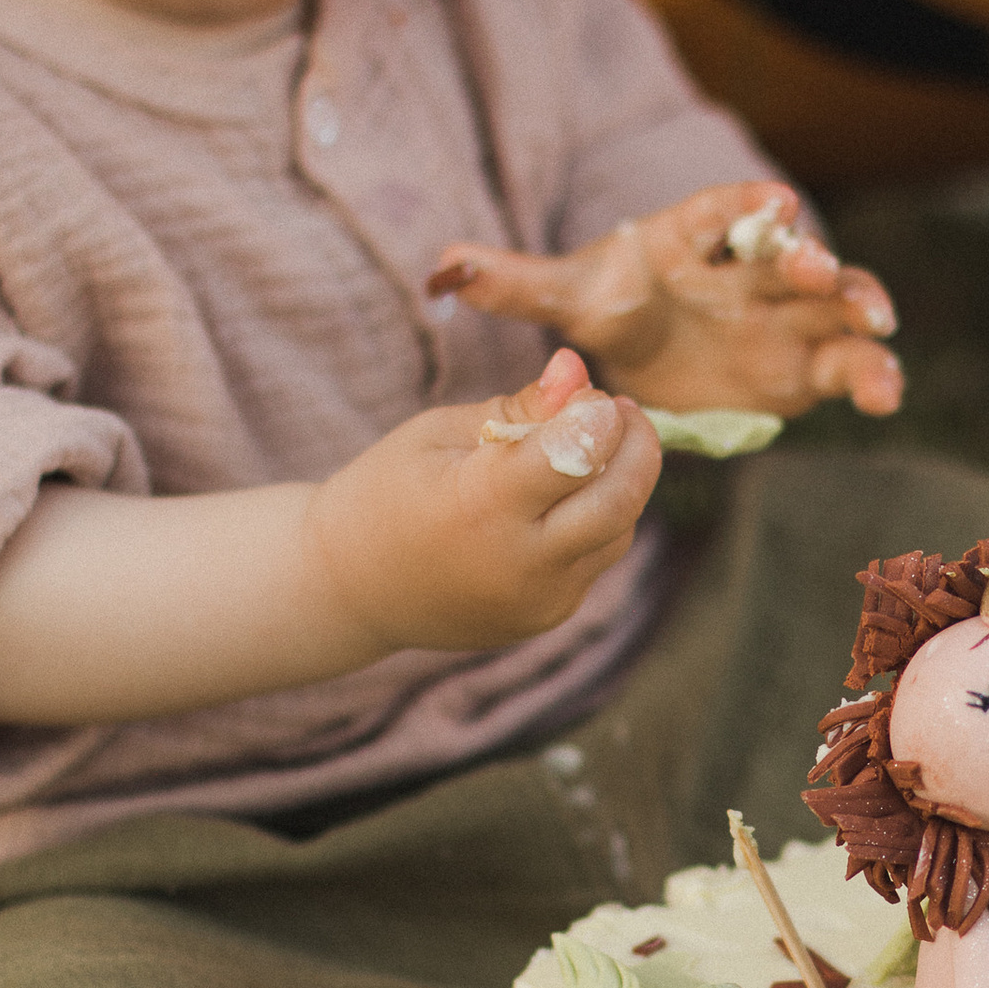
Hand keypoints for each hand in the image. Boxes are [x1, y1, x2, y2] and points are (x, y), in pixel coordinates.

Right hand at [305, 351, 661, 656]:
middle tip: (625, 413)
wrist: (350, 586)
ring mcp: (536, 600)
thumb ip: (518, 407)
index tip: (598, 396)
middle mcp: (517, 562)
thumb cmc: (387, 491)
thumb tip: (576, 370)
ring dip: (619, 484)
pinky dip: (594, 522)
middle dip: (638, 448)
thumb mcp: (439, 433)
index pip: (575, 455)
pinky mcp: (546, 617)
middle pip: (618, 501)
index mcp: (479, 506)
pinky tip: (564, 497)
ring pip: (617, 532)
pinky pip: (595, 560)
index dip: (598, 417)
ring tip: (588, 449)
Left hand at [427, 179, 900, 418]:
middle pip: (789, 254)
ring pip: (835, 304)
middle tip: (821, 270)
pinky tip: (886, 397)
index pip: (724, 212)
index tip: (777, 205)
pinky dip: (873, 376)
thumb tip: (443, 268)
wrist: (650, 364)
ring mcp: (787, 315)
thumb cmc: (615, 310)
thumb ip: (515, 283)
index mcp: (693, 239)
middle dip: (812, 258)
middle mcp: (750, 269)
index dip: (750, 207)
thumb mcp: (567, 297)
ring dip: (860, 307)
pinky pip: (849, 365)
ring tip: (878, 327)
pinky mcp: (809, 364)